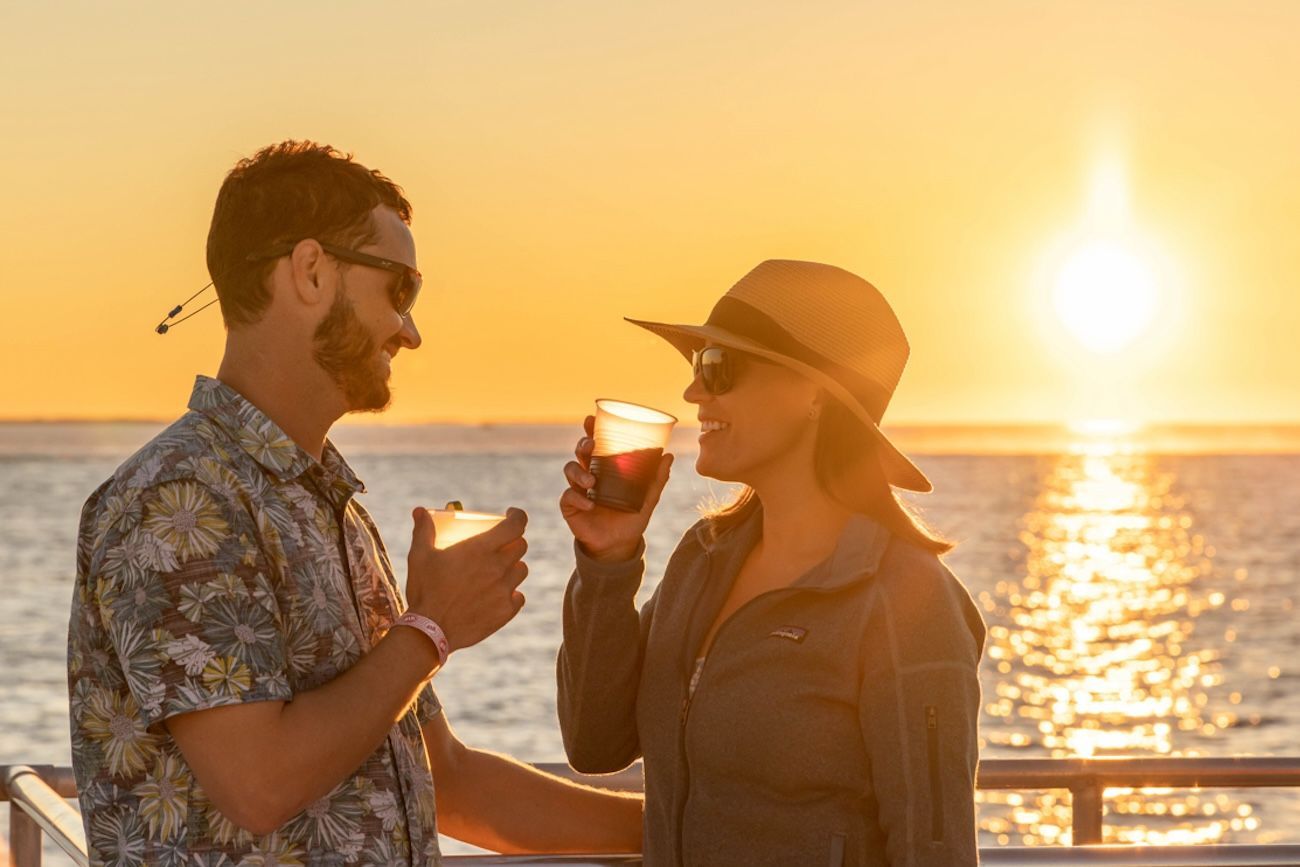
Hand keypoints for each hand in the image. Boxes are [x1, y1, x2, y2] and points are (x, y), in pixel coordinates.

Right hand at [405, 507, 528, 653]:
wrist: (430, 630)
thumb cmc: (425, 589)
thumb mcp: (420, 556)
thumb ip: (423, 530)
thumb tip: (420, 511)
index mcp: (481, 549)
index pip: (516, 525)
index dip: (517, 516)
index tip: (511, 515)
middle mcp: (498, 567)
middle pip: (521, 546)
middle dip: (512, 541)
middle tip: (499, 545)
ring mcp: (504, 590)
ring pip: (522, 570)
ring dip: (513, 566)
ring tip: (498, 570)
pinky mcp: (505, 612)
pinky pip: (519, 597)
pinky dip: (512, 594)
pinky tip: (499, 594)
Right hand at [559, 415, 672, 562]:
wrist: (619, 545)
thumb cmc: (631, 518)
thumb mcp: (647, 499)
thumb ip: (657, 479)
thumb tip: (669, 455)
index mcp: (605, 468)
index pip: (596, 444)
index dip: (591, 430)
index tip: (591, 419)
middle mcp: (589, 475)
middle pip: (580, 453)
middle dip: (582, 445)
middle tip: (590, 446)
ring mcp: (578, 490)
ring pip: (570, 470)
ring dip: (578, 472)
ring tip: (592, 481)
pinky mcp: (571, 507)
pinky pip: (568, 497)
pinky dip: (578, 498)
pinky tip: (590, 505)